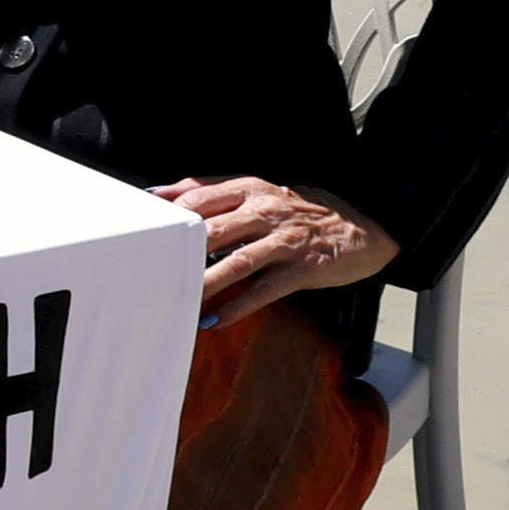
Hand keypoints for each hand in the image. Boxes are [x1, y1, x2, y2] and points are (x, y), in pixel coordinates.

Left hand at [168, 174, 396, 324]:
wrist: (368, 224)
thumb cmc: (303, 211)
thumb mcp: (259, 191)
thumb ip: (211, 192)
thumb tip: (158, 194)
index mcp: (251, 189)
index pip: (199, 198)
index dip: (168, 217)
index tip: (140, 236)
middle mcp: (266, 211)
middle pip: (212, 229)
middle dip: (179, 253)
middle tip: (148, 274)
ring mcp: (286, 240)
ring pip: (237, 262)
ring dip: (204, 284)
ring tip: (177, 301)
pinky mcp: (304, 268)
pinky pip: (264, 290)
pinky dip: (237, 306)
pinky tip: (214, 320)